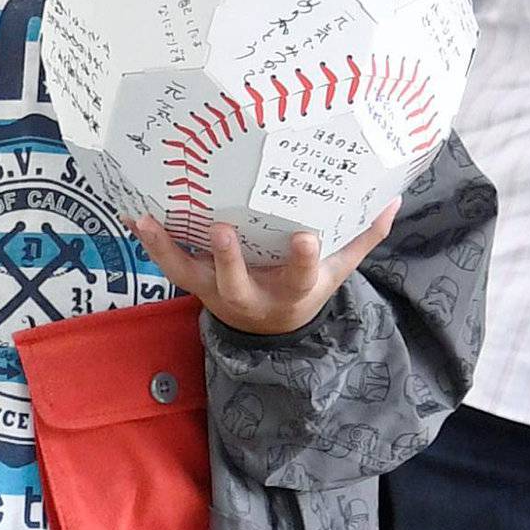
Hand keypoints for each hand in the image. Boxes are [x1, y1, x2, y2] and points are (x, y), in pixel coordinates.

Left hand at [134, 205, 397, 338]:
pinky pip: (170, 264)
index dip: (301, 259)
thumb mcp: (338, 270)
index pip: (299, 276)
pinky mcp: (195, 283)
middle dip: (228, 259)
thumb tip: (393, 199)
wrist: (270, 330)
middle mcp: (250, 295)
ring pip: (190, 274)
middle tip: (221, 229)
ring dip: (168, 249)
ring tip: (149, 222)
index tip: (305, 238)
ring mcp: (217, 291)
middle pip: (236, 282)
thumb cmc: (305, 288)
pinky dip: (153, 242)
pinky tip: (137, 216)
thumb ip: (362, 236)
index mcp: (291, 290)